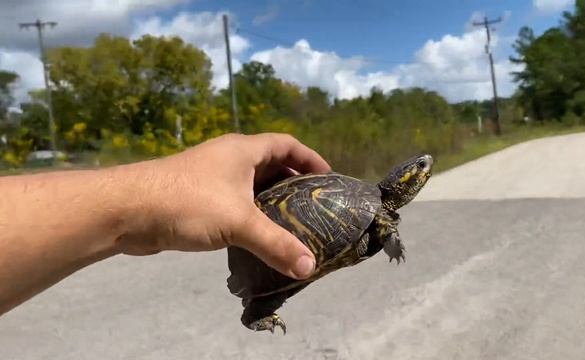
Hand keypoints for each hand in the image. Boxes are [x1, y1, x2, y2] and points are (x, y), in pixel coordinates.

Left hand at [114, 133, 330, 279]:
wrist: (127, 210)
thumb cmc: (188, 202)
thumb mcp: (239, 222)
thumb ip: (276, 244)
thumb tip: (309, 267)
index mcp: (243, 150)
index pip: (286, 144)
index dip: (309, 158)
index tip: (327, 177)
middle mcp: (228, 158)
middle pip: (269, 164)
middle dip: (292, 183)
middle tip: (312, 206)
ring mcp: (210, 177)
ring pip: (249, 185)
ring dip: (269, 201)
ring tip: (290, 224)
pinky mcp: (195, 197)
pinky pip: (232, 202)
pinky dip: (248, 214)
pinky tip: (255, 236)